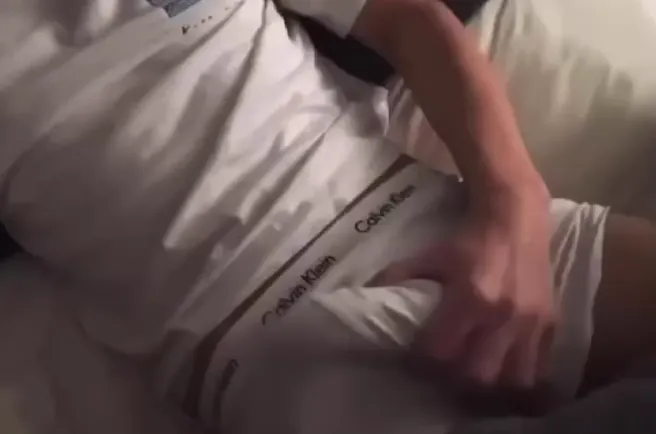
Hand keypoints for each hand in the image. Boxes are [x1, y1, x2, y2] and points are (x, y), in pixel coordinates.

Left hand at [373, 186, 556, 388]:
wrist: (515, 217)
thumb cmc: (469, 238)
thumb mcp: (430, 255)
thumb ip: (401, 275)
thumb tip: (370, 291)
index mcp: (470, 297)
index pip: (442, 351)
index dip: (424, 363)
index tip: (416, 362)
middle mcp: (502, 315)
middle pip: (477, 375)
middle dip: (456, 381)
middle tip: (445, 374)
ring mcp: (530, 323)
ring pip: (512, 380)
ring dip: (491, 387)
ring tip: (476, 379)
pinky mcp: (551, 324)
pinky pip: (540, 369)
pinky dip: (521, 379)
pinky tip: (504, 375)